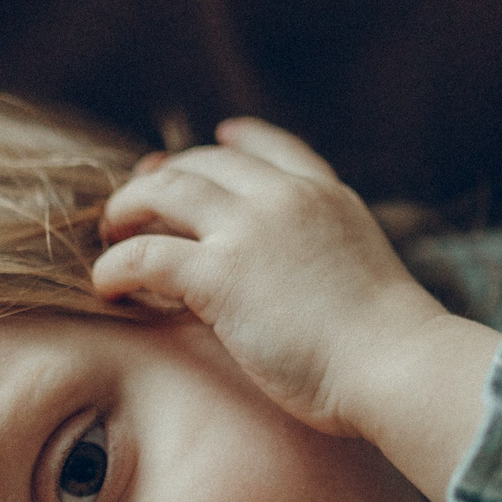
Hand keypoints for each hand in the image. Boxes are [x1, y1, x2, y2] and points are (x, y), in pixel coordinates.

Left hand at [93, 119, 500, 495]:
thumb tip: (298, 280)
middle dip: (163, 175)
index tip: (216, 137)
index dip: (237, 139)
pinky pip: (144, 256)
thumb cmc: (390, 348)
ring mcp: (250, 231)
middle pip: (204, 162)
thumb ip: (326, 257)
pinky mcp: (219, 275)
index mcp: (327, 197)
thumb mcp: (363, 273)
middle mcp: (285, 199)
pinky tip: (106, 285)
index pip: (273, 146)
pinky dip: (115, 267)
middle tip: (134, 202)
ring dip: (127, 208)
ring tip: (109, 236)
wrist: (396, 364)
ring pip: (164, 190)